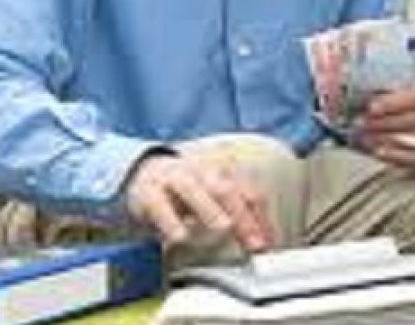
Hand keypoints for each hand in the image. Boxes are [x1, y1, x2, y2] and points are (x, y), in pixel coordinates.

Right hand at [124, 150, 273, 252]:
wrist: (145, 174)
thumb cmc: (188, 190)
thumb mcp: (217, 198)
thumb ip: (241, 215)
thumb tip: (266, 240)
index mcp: (223, 173)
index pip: (248, 192)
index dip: (262, 218)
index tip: (269, 242)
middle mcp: (200, 172)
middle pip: (225, 190)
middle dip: (242, 216)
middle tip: (254, 241)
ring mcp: (174, 180)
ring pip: (193, 190)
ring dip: (210, 209)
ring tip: (224, 227)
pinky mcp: (149, 193)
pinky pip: (159, 205)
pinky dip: (170, 221)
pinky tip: (179, 236)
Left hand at [359, 82, 414, 168]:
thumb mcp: (414, 87)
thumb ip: (399, 89)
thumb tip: (377, 93)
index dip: (395, 103)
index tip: (373, 108)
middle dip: (389, 122)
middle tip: (365, 123)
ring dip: (390, 139)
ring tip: (367, 137)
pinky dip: (398, 156)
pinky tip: (381, 151)